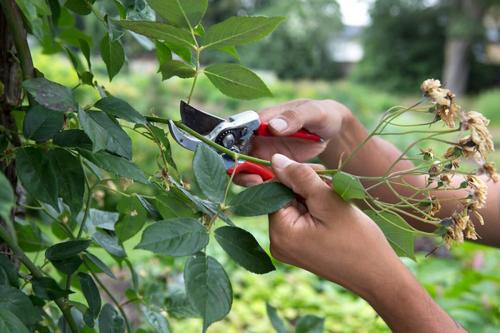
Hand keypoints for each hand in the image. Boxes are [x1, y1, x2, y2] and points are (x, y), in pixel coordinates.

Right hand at [235, 99, 351, 185]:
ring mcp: (265, 154)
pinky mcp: (274, 167)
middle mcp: (258, 138)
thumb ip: (294, 117)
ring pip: (248, 170)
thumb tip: (273, 125)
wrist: (332, 130)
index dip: (235, 148)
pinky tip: (283, 190)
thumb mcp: (312, 113)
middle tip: (256, 181)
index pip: (238, 133)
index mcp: (262, 120)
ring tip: (269, 186)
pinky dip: (269, 186)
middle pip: (237, 155)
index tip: (244, 161)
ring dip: (254, 181)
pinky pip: (265, 179)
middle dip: (241, 170)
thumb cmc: (321, 115)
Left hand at [268, 154, 464, 332]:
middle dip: (306, 188)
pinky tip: (333, 214)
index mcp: (279, 233)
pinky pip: (301, 219)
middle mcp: (277, 242)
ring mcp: (288, 248)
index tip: (321, 175)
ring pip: (294, 206)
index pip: (275, 190)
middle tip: (332, 189)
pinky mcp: (299, 249)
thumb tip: (275, 160)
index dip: (296, 176)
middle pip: (283, 198)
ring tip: (336, 203)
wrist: (379, 276)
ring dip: (314, 198)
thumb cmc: (358, 240)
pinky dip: (316, 210)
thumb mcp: (329, 201)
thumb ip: (300, 177)